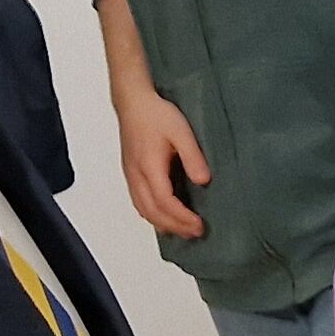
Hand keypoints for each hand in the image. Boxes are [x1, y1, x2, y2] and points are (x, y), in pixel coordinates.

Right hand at [113, 82, 209, 239]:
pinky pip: (139, 202)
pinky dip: (152, 215)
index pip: (164, 202)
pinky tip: (164, 218)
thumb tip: (203, 181)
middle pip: (152, 212)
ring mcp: (131, 175)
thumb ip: (193, 157)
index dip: (181, 218)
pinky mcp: (131, 173)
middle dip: (174, 226)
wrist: (134, 102)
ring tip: (183, 231)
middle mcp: (136, 175)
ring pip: (143, 210)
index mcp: (149, 166)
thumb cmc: (156, 114)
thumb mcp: (182, 132)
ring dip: (163, 224)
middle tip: (196, 233)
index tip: (199, 225)